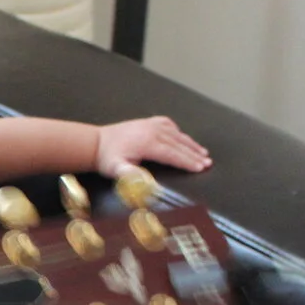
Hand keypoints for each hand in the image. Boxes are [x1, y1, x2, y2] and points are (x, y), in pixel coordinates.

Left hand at [95, 116, 210, 177]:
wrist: (95, 142)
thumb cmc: (107, 158)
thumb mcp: (116, 169)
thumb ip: (131, 176)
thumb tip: (146, 183)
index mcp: (147, 143)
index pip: (173, 154)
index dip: (188, 161)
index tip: (201, 168)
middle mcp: (152, 131)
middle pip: (178, 144)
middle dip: (194, 154)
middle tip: (208, 163)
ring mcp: (150, 124)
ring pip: (176, 134)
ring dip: (190, 144)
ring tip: (203, 153)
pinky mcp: (148, 122)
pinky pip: (168, 125)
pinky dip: (178, 132)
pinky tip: (184, 138)